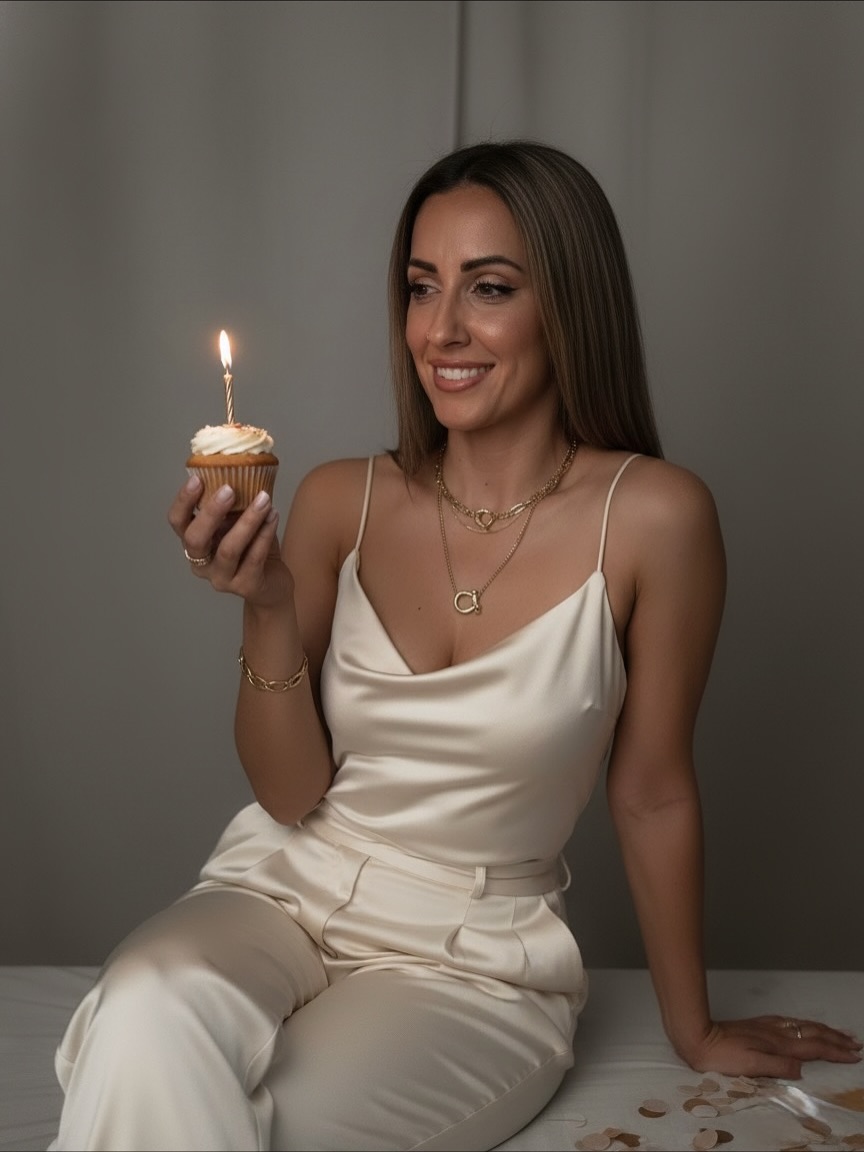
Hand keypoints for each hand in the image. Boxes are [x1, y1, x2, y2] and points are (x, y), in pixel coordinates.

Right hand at [168, 476, 292, 609]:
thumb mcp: (239, 522)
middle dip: (211, 512)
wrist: (273, 584)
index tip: (197, 478)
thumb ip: (235, 503)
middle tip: (229, 489)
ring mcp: (221, 578)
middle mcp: (201, 563)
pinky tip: (274, 516)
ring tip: (264, 499)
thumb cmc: (252, 548)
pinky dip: (265, 534)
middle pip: (195, 539)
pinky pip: (254, 558)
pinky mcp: (245, 587)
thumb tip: (243, 465)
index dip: (184, 501)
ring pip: (228, 549)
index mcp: (195, 543)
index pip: (177, 522)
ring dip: (247, 521)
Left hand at [683, 1015, 861, 1078]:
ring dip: (823, 1030)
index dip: (835, 1051)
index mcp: (777, 1045)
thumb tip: (801, 1069)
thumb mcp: (750, 1067)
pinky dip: (804, 1024)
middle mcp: (775, 1034)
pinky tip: (803, 1025)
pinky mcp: (757, 1025)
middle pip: (812, 1034)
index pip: (813, 1048)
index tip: (853, 1054)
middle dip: (835, 1039)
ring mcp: (767, 1027)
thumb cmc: (721, 1056)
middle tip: (855, 1043)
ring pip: (802, 1026)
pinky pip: (789, 1023)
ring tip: (838, 1033)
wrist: (697, 1036)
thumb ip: (777, 1067)